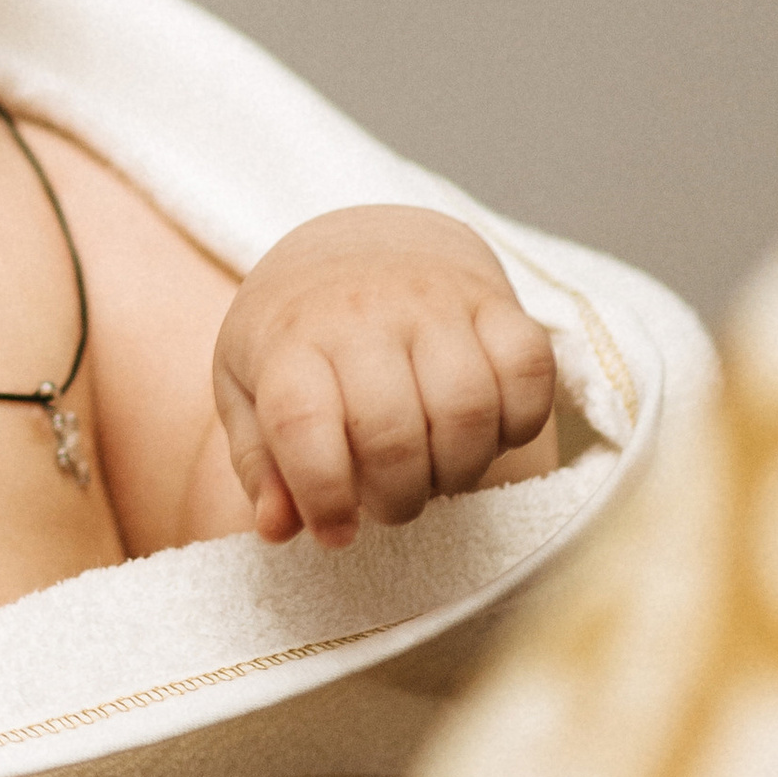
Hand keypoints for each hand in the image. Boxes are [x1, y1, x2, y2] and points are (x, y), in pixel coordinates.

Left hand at [213, 204, 556, 548]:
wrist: (356, 244)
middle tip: (391, 502)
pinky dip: (519, 424)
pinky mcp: (495, 301)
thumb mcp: (248, 392)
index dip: (323, 496)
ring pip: (469, 410)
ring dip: (459, 469)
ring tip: (436, 471)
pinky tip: (485, 434)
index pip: (302, 423)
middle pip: (394, 435)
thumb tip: (278, 528)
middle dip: (398, 498)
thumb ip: (260, 466)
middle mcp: (362, 312)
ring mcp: (435, 301)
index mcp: (288, 339)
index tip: (336, 532)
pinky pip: (530, 372)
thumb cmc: (296, 338)